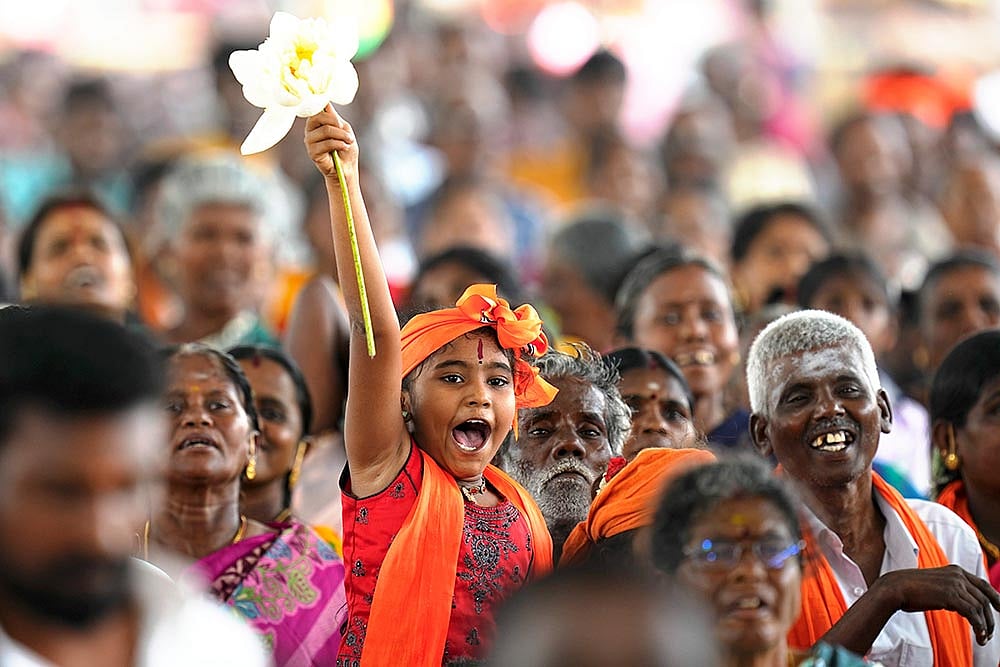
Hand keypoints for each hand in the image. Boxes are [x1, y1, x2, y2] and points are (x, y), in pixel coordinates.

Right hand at [305, 105, 357, 177]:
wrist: (347, 167)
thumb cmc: (346, 147)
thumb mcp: (343, 128)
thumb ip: (334, 116)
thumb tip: (325, 102)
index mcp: (316, 121)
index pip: (317, 108)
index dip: (330, 113)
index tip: (340, 123)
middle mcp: (310, 130)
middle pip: (319, 117)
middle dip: (336, 123)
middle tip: (346, 132)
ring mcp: (309, 141)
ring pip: (326, 130)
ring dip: (342, 136)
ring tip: (349, 141)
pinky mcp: (312, 152)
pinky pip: (327, 143)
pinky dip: (339, 144)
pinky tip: (344, 148)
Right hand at [876, 565, 999, 644]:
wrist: (895, 588)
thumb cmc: (911, 589)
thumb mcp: (935, 585)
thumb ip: (950, 589)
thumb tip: (961, 604)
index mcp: (955, 570)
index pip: (983, 584)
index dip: (995, 597)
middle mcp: (958, 575)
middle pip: (984, 598)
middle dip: (990, 618)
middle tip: (989, 633)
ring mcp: (955, 584)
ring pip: (980, 607)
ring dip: (985, 626)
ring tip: (983, 638)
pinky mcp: (951, 596)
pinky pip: (973, 613)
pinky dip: (979, 626)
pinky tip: (978, 635)